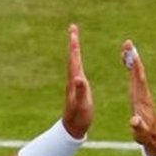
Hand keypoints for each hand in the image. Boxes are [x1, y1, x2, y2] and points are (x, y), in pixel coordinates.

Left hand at [62, 24, 92, 138]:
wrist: (72, 127)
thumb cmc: (79, 117)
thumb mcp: (82, 104)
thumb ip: (81, 91)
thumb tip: (79, 78)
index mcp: (75, 80)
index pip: (74, 58)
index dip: (74, 45)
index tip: (73, 31)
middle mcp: (73, 79)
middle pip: (72, 56)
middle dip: (73, 41)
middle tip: (73, 28)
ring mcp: (74, 83)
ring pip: (73, 61)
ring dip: (74, 49)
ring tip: (74, 38)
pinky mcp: (76, 87)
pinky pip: (76, 68)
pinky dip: (77, 59)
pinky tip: (77, 59)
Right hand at [122, 39, 155, 155]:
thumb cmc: (147, 137)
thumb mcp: (141, 134)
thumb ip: (138, 127)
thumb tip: (134, 121)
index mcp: (142, 100)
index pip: (139, 80)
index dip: (135, 66)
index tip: (131, 53)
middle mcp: (143, 93)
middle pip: (138, 72)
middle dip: (133, 57)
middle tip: (128, 43)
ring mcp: (142, 94)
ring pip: (137, 73)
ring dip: (131, 60)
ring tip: (126, 47)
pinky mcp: (140, 96)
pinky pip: (135, 78)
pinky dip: (131, 68)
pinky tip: (127, 62)